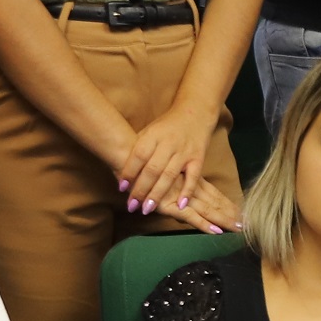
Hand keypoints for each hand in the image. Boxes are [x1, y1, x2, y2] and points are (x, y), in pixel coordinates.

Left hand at [117, 110, 229, 231]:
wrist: (195, 112)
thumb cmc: (167, 126)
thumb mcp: (149, 131)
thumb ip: (137, 149)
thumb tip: (121, 171)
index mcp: (153, 135)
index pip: (138, 156)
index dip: (129, 172)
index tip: (121, 188)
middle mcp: (169, 143)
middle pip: (152, 169)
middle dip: (141, 189)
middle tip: (132, 205)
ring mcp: (184, 151)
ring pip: (169, 176)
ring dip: (157, 194)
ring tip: (147, 208)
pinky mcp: (198, 158)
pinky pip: (193, 177)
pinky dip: (187, 192)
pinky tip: (180, 205)